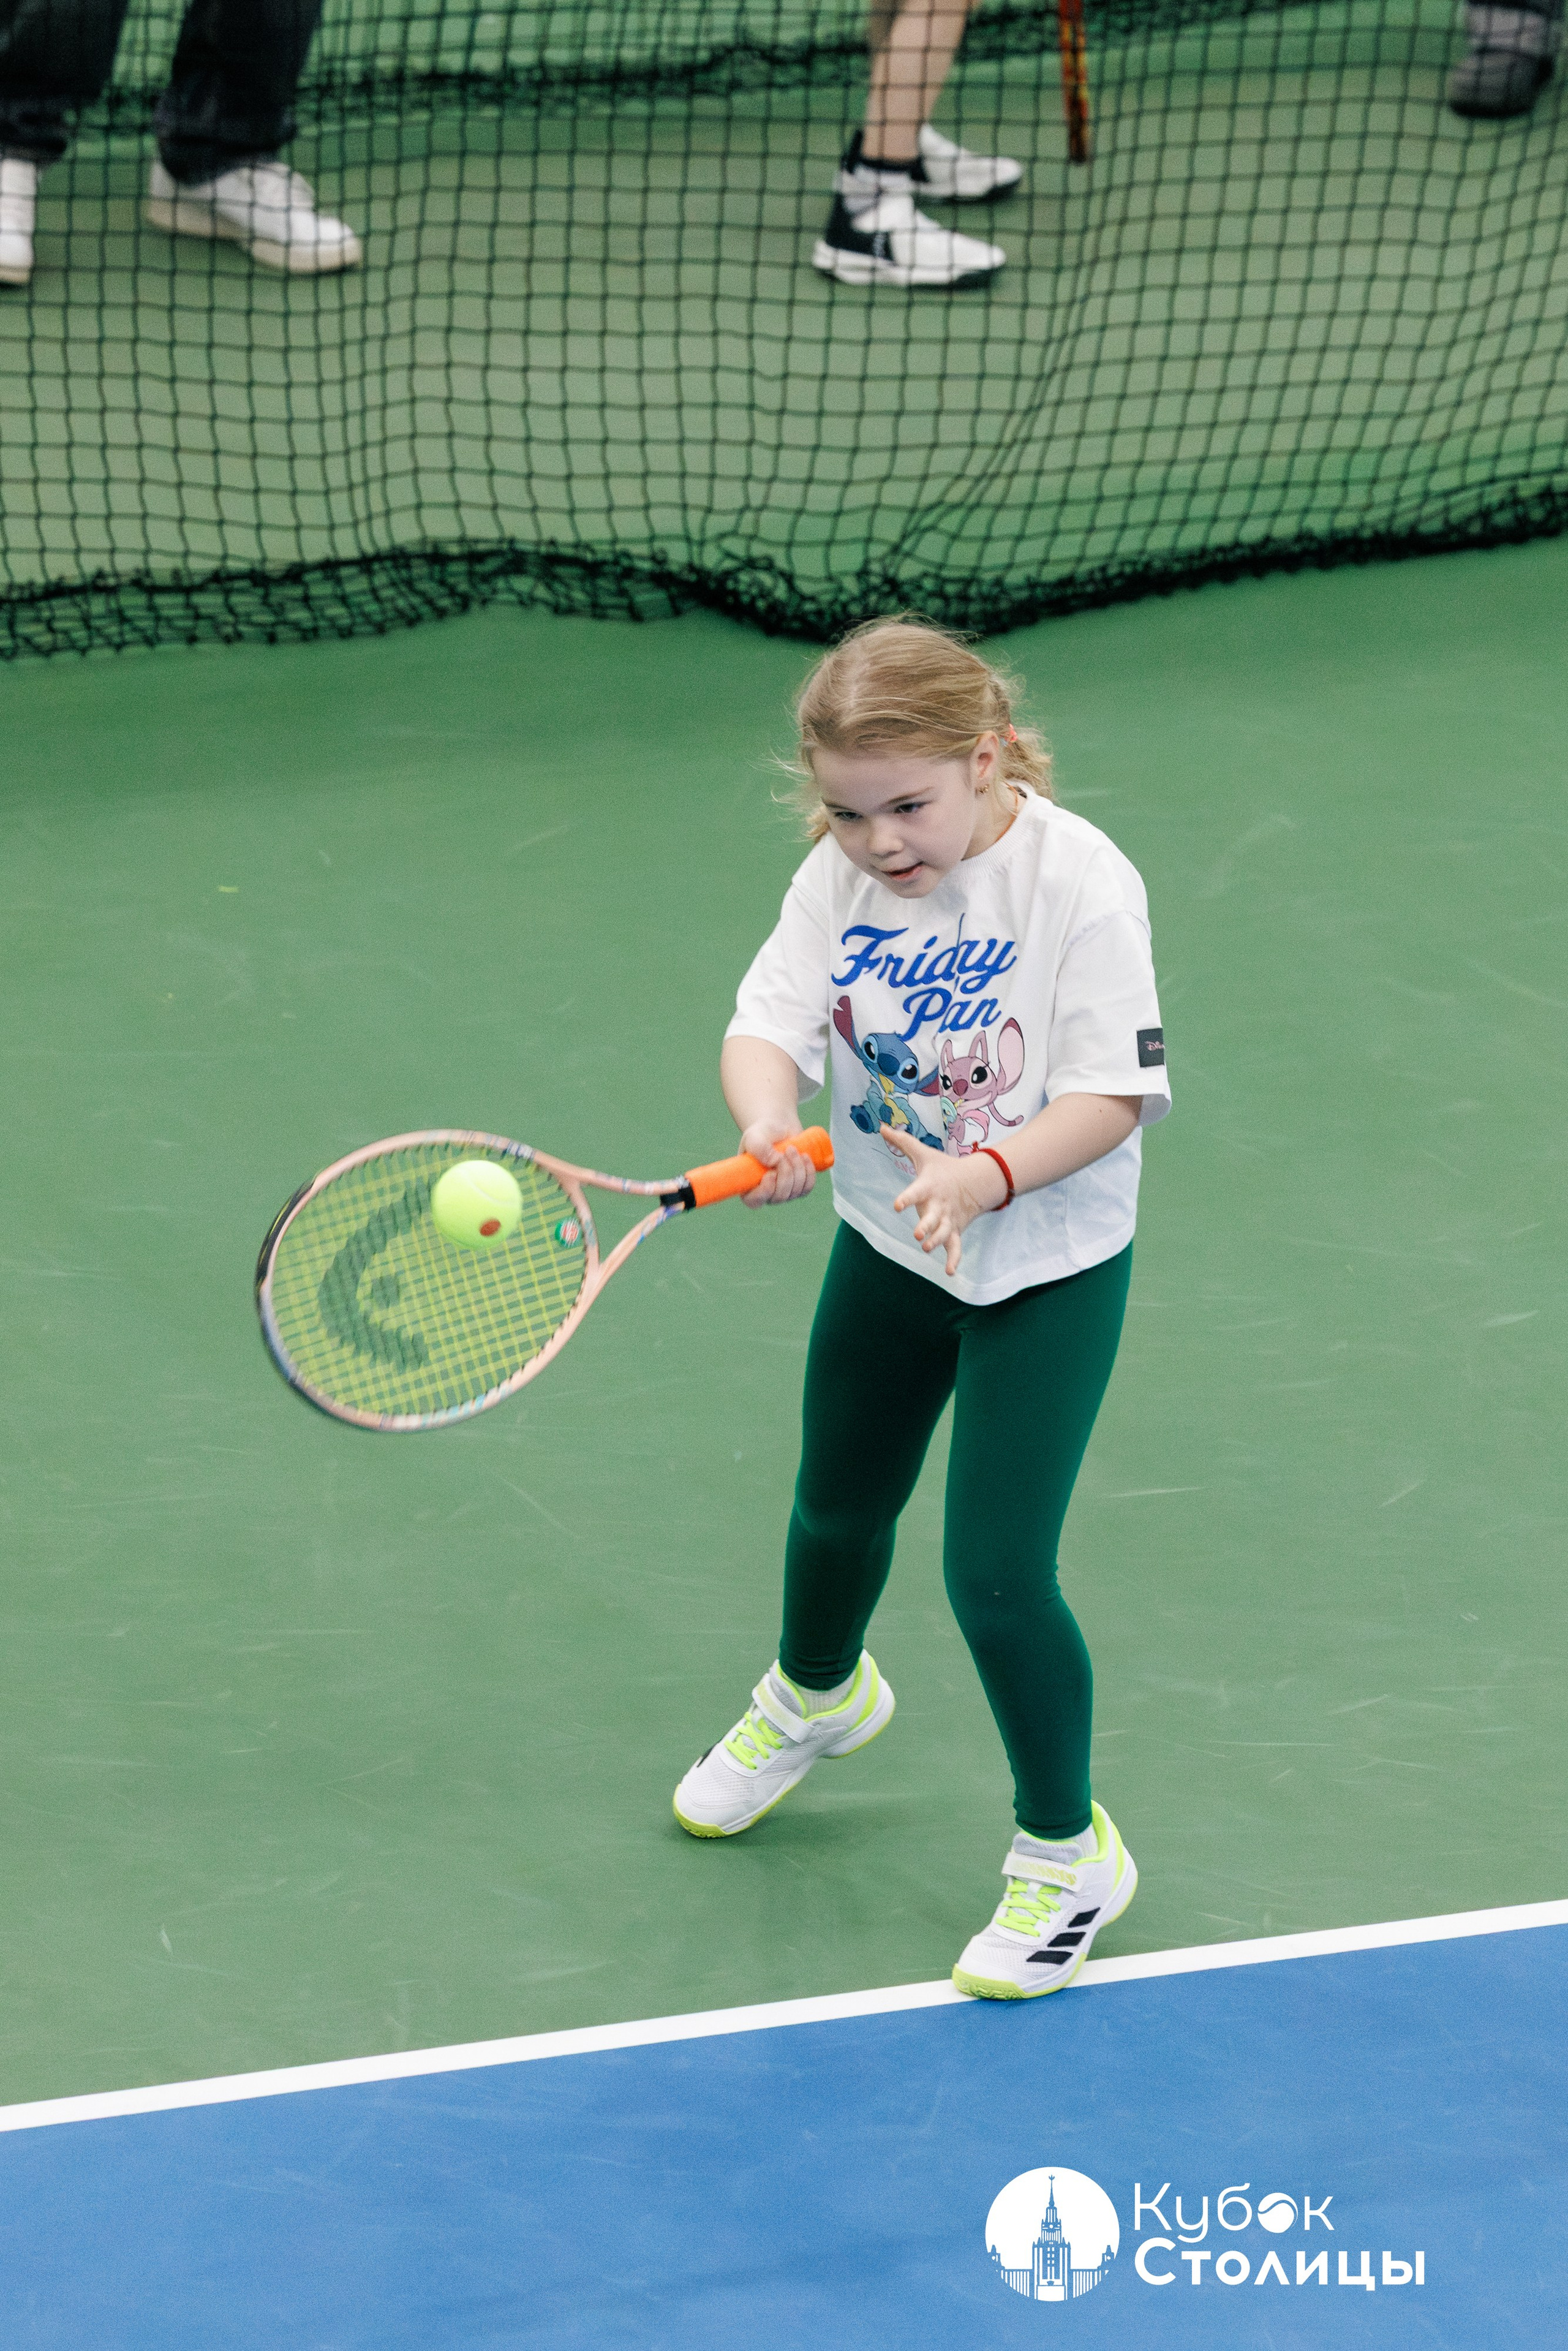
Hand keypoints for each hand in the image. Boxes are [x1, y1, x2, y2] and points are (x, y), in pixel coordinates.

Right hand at [739, 1117, 818, 1208]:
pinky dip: (809, 1172)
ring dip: (797, 1168)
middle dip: (786, 1173)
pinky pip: (807, 1187)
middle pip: (779, 1196)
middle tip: (787, 1150)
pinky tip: (804, 1157)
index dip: (765, 1192)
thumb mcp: (754, 1136)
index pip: (754, 1201)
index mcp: (748, 1184)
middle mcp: (766, 1193)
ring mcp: (783, 1192)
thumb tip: (774, 1162)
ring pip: (795, 1192)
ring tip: (792, 1149)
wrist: (779, 1129)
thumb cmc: (762, 1134)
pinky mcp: (799, 1187)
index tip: (771, 1173)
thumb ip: (759, 1148)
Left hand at [882, 1126, 1006, 1275]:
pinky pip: (956, 1247)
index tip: (896, 1205)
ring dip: (936, 1241)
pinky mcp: (955, 1229)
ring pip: (943, 1233)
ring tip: (926, 1248)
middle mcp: (939, 1205)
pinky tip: (948, 1272)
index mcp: (929, 1187)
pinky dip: (954, 1259)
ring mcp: (949, 1219)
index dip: (906, 1198)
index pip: (915, 1192)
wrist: (977, 1180)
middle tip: (918, 1234)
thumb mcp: (924, 1154)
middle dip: (926, 1226)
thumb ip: (902, 1142)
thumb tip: (881, 1127)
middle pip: (932, 1217)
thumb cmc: (943, 1168)